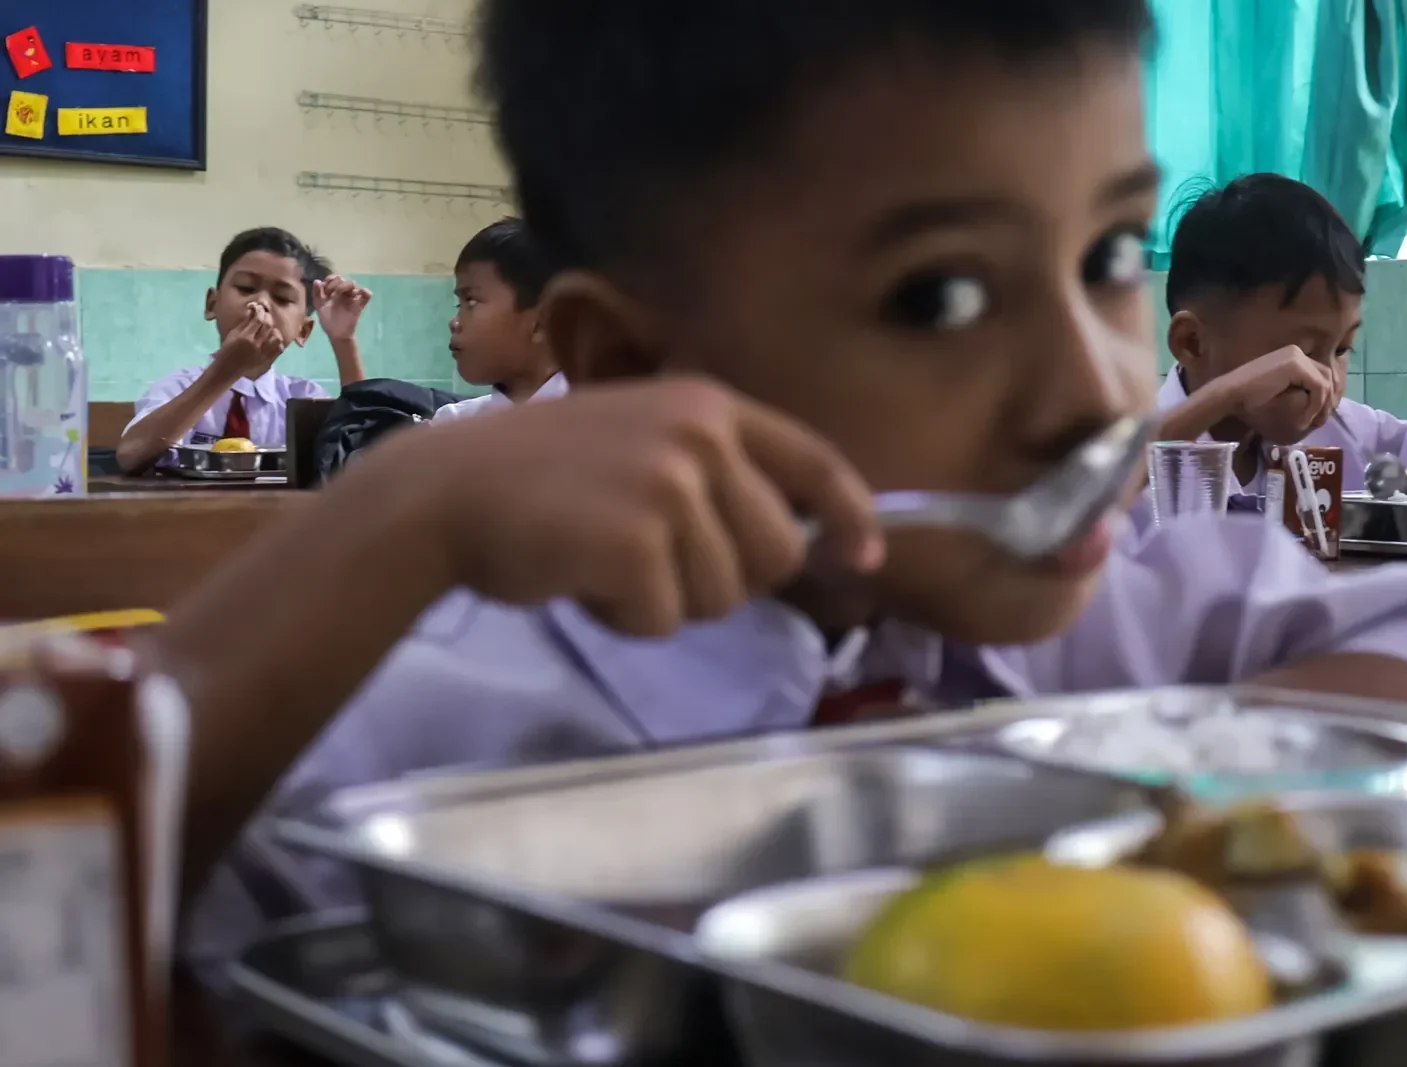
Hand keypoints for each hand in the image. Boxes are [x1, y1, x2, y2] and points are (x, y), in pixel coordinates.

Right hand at [216, 302, 286, 375]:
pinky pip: (279, 348)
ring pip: (277, 336)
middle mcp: (256, 344)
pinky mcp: (268, 360)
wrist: (228, 368)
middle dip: (267, 317)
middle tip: (263, 315)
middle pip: (268, 326)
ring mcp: (264, 353)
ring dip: (274, 329)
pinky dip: (278, 341)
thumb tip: (254, 310)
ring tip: (268, 329)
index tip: (258, 308)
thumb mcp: (233, 333)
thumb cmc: (228, 349)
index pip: (258, 320)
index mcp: (245, 337)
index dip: (260, 311)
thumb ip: (245, 322)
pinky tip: (272, 339)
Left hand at [313, 275, 372, 342]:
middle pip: (342, 279)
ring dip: (346, 286)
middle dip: (335, 284)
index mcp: (333, 292)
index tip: (325, 290)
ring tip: (341, 295)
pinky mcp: (359, 305)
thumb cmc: (328, 320)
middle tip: (331, 294)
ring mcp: (351, 298)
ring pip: (353, 284)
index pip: (333, 279)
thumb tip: (317, 280)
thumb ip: (317, 294)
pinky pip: (366, 295)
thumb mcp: (319, 306)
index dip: (329, 281)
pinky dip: (365, 292)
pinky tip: (357, 295)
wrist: (336, 334)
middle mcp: (343, 293)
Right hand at [419, 377, 884, 635]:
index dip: (848, 515)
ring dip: (665, 599)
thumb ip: (711, 476)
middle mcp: (702, 437)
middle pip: (777, 552)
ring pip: (724, 597)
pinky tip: (580, 578)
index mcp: (708, 406)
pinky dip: (625, 619)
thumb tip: (802, 543)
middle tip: (650, 557)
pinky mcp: (638, 542)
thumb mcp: (640, 444)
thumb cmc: (540, 477)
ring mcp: (672, 487)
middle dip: (725, 577)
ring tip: (602, 556)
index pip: (813, 460)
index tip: (864, 558)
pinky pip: (666, 619)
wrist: (444, 491)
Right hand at [1216, 345, 1337, 433]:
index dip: (1325, 394)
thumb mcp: (1279, 392)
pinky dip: (1316, 404)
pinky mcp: (1296, 366)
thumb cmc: (1249, 397)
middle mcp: (1297, 352)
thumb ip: (1296, 390)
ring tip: (1314, 421)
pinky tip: (1305, 418)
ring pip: (1325, 381)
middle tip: (1321, 420)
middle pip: (1327, 375)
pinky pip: (1318, 386)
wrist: (1231, 393)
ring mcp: (1297, 357)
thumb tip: (1319, 402)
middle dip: (1328, 399)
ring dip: (1323, 404)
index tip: (1320, 414)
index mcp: (1292, 356)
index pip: (1320, 372)